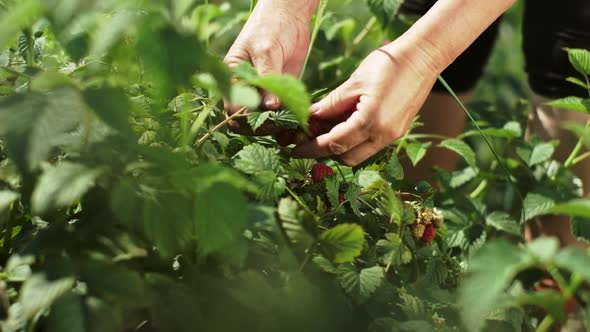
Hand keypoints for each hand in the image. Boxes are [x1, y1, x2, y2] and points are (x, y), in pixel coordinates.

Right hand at [224, 2, 311, 133]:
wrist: (289, 16)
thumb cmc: (270, 27)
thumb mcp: (266, 50)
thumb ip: (267, 78)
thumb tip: (270, 106)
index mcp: (233, 77)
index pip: (234, 108)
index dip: (247, 119)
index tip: (266, 119)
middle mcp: (246, 88)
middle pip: (248, 120)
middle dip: (263, 126)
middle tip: (282, 125)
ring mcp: (263, 92)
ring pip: (266, 119)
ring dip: (278, 125)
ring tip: (293, 124)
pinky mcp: (280, 93)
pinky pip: (282, 112)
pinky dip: (290, 117)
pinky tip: (300, 118)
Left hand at [292, 44, 438, 165]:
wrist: (422, 58)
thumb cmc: (387, 64)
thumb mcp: (354, 82)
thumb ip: (331, 103)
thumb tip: (310, 117)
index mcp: (370, 121)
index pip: (334, 144)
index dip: (312, 148)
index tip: (296, 149)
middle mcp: (383, 135)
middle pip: (346, 157)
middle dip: (325, 152)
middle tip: (308, 140)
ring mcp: (392, 135)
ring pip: (359, 155)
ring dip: (340, 149)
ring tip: (325, 132)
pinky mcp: (397, 131)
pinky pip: (370, 146)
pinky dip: (354, 142)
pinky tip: (344, 126)